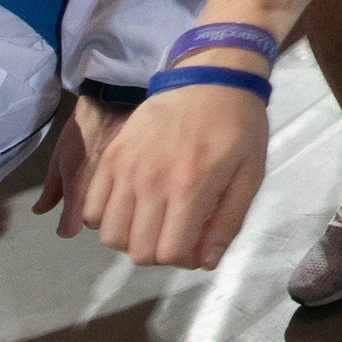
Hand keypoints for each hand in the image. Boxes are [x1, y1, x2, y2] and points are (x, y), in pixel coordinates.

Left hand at [37, 94, 126, 228]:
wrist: (116, 103)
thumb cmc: (81, 130)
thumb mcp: (58, 158)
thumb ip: (50, 189)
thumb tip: (40, 211)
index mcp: (78, 191)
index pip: (70, 229)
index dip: (66, 225)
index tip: (68, 219)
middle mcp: (103, 197)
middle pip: (96, 226)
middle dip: (92, 217)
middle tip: (91, 197)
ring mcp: (126, 191)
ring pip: (116, 218)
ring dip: (112, 212)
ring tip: (112, 193)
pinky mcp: (143, 183)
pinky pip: (133, 204)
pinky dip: (129, 200)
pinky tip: (129, 187)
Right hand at [80, 80, 267, 268]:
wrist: (211, 79)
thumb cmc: (237, 128)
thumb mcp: (249, 176)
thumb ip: (227, 223)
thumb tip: (204, 262)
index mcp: (190, 187)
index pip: (169, 253)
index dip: (183, 260)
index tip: (195, 245)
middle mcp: (152, 180)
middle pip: (137, 250)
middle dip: (158, 253)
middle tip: (174, 233)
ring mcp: (126, 167)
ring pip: (110, 234)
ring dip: (130, 238)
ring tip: (151, 220)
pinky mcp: (111, 156)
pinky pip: (91, 206)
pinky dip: (105, 218)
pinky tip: (129, 206)